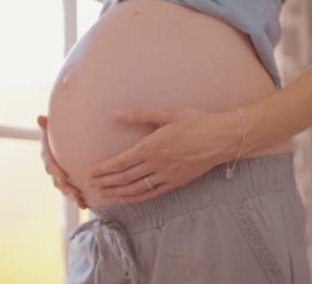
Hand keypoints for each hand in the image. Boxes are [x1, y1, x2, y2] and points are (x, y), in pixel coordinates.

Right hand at [37, 115, 87, 208]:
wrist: (64, 144)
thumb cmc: (57, 135)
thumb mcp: (52, 130)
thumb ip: (46, 126)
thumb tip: (40, 117)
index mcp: (48, 157)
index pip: (50, 165)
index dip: (55, 172)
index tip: (62, 177)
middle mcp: (54, 170)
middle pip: (57, 181)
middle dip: (65, 188)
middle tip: (72, 192)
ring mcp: (61, 178)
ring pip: (65, 189)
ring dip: (72, 195)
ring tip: (79, 200)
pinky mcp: (70, 183)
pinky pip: (73, 193)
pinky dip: (79, 201)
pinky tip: (86, 206)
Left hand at [85, 107, 227, 203]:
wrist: (222, 138)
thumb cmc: (195, 121)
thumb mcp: (167, 113)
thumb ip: (139, 114)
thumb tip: (115, 114)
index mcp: (152, 146)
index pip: (121, 162)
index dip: (103, 169)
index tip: (90, 173)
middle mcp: (157, 164)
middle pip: (124, 177)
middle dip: (105, 182)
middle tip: (90, 186)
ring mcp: (167, 176)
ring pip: (136, 188)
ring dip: (117, 193)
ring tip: (103, 195)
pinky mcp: (176, 183)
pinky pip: (152, 194)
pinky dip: (136, 197)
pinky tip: (126, 198)